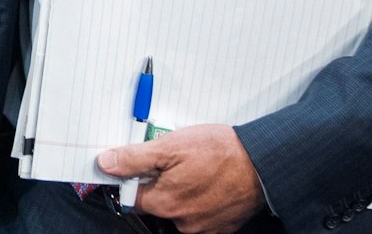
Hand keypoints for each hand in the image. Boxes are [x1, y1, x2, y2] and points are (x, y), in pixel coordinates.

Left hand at [99, 124, 263, 233]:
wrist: (264, 164)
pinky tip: (210, 181)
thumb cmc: (221, 152)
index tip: (143, 163)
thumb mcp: (170, 145)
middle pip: (156, 202)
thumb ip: (134, 158)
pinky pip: (200, 213)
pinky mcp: (220, 227)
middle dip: (161, 181)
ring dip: (182, 190)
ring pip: (179, 207)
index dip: (134, 176)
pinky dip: (201, 198)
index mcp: (163, 203)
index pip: (132, 194)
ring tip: (198, 168)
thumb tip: (107, 164)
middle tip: (178, 160)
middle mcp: (180, 221)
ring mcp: (202, 227)